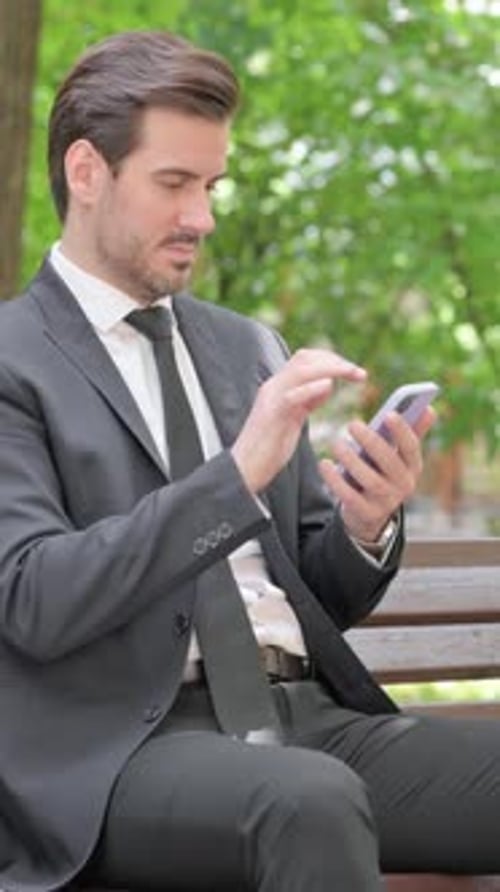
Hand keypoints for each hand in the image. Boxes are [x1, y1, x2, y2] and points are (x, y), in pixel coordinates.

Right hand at [232, 348, 365, 493]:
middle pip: (305, 358)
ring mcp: (271, 399)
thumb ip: (306, 401)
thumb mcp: (293, 419)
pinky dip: (313, 388)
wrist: (244, 470)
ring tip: (354, 374)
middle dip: (336, 360)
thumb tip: (326, 386)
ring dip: (332, 368)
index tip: (352, 370)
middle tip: (360, 373)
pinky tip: (330, 388)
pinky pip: (293, 395)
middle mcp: (273, 387)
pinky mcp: (272, 416)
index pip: (304, 359)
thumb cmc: (269, 449)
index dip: (330, 359)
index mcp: (278, 387)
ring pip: (301, 370)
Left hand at [319, 407, 436, 541]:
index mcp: (413, 466)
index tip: (389, 413)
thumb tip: (430, 409)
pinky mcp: (367, 514)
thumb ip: (411, 432)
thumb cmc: (383, 473)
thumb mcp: (398, 456)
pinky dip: (336, 480)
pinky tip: (326, 464)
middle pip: (389, 462)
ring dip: (352, 460)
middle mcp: (404, 485)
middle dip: (371, 442)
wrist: (370, 514)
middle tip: (352, 424)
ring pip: (371, 480)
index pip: (412, 447)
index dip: (402, 431)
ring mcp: (386, 502)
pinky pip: (350, 497)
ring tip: (336, 443)